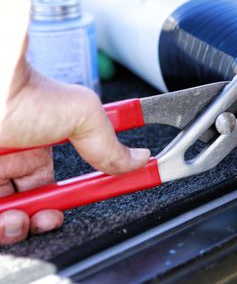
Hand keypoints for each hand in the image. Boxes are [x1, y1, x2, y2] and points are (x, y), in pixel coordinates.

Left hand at [0, 62, 150, 243]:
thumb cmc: (24, 94)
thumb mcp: (82, 114)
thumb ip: (111, 142)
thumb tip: (139, 159)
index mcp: (40, 151)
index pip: (62, 185)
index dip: (76, 198)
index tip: (88, 204)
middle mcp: (13, 165)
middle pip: (34, 207)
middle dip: (44, 219)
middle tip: (48, 216)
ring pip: (12, 217)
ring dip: (22, 226)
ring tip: (23, 218)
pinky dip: (3, 226)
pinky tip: (8, 217)